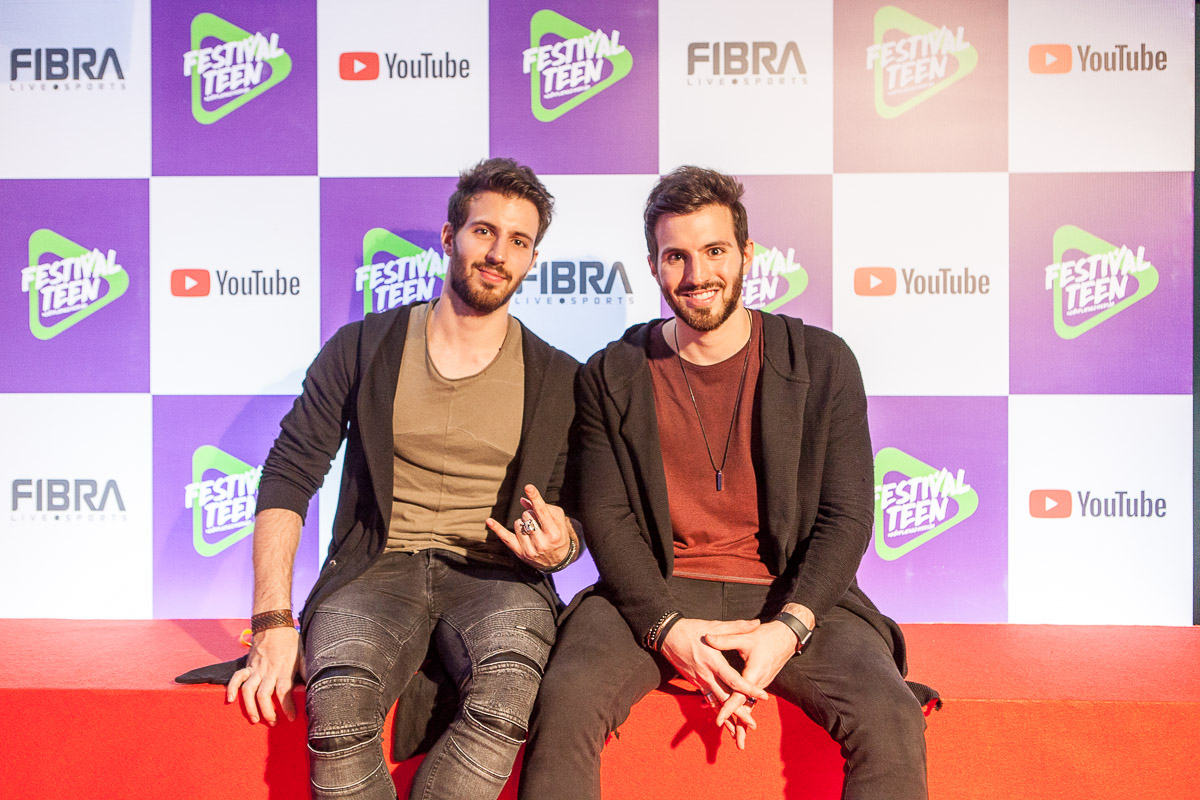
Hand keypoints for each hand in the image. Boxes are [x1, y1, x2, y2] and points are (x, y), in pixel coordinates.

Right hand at [226, 625, 302, 724]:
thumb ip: (307, 671)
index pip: (284, 691)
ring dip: (250, 707)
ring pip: (248, 690)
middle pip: (264, 695)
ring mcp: (256, 669)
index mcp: (284, 668)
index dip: (287, 706)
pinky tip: (230, 700)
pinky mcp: (247, 666)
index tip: (291, 718)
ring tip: (255, 719)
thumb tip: (315, 685)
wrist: (274, 625)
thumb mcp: (303, 654)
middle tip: (274, 723)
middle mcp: (269, 670)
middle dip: (268, 712)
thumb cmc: (291, 641)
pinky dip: (232, 689)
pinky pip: (236, 678)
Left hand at [488, 484, 575, 569]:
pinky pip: (505, 538)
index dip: (535, 498)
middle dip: (530, 514)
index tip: (528, 487)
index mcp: (554, 533)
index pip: (542, 512)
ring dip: (523, 523)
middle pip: (527, 516)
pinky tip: (489, 521)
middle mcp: (542, 543)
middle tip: (537, 521)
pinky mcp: (520, 553)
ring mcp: (530, 549)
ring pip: (517, 524)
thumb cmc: (558, 535)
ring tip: (532, 530)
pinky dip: (497, 529)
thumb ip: (543, 508)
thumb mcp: (558, 521)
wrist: (559, 560)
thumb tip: (522, 500)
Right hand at [660, 617, 768, 747]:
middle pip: (725, 698)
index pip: (734, 680)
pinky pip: (707, 699)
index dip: (749, 689)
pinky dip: (716, 710)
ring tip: (738, 731)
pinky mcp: (695, 682)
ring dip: (727, 717)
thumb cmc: (691, 629)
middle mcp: (706, 674)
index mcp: (713, 661)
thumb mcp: (714, 625)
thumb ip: (737, 626)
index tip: (763, 697)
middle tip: (753, 725)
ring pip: (716, 703)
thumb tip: (756, 623)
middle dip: (739, 713)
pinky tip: (722, 721)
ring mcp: (699, 680)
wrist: (667, 636)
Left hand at [704, 618, 803, 728]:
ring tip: (738, 739)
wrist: (787, 636)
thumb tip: (706, 637)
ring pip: (749, 706)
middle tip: (738, 743)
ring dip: (742, 721)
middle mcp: (759, 683)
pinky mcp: (759, 682)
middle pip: (747, 707)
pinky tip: (733, 716)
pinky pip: (749, 699)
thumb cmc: (766, 636)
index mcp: (754, 673)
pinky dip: (742, 709)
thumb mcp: (746, 637)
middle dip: (742, 725)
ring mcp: (760, 684)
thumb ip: (726, 639)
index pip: (739, 695)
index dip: (728, 708)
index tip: (719, 720)